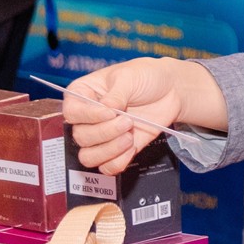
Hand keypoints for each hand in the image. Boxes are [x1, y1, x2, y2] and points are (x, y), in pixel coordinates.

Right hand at [65, 58, 190, 173]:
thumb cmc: (146, 76)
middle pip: (80, 136)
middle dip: (106, 132)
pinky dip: (118, 161)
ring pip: (88, 156)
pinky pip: (107, 167)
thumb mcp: (129, 77)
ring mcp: (101, 135)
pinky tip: (132, 147)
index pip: (72, 112)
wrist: (171, 90)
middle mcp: (87, 117)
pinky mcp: (117, 149)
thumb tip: (106, 110)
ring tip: (130, 137)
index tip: (111, 112)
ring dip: (109, 150)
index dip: (89, 116)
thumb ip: (116, 94)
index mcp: (83, 93)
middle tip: (128, 121)